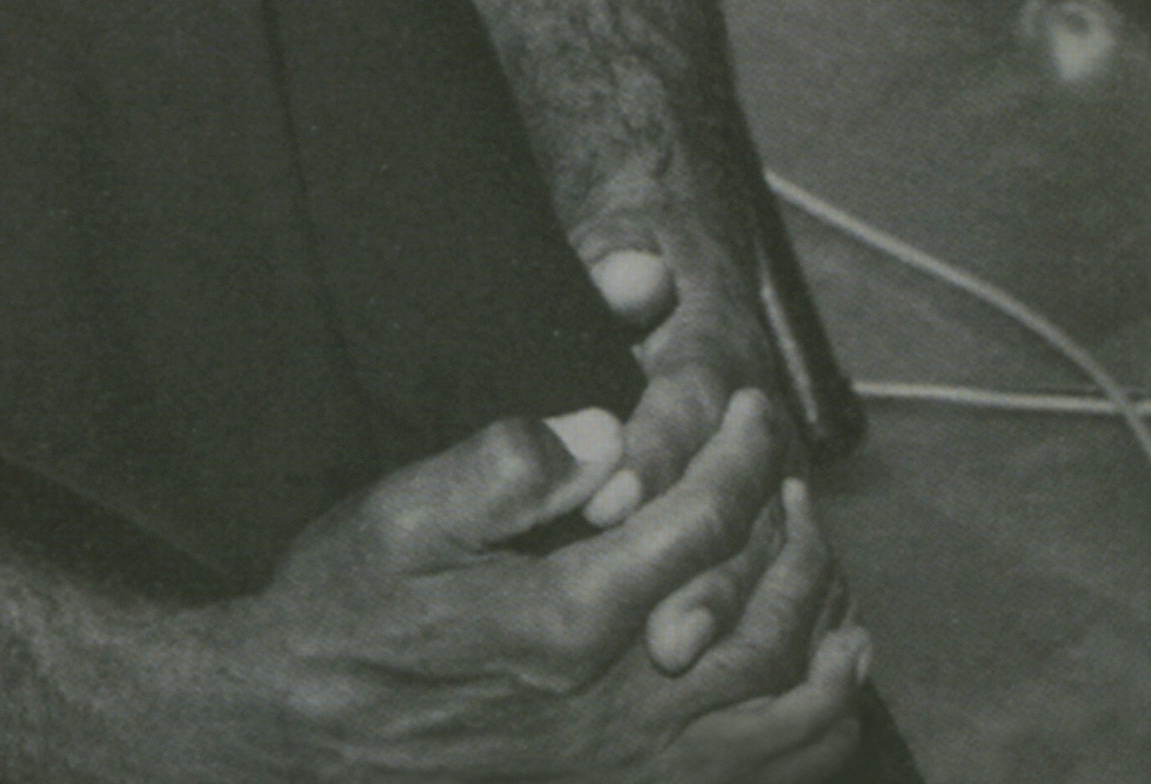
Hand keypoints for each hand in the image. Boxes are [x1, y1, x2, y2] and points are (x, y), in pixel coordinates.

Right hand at [219, 393, 866, 780]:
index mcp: (569, 616)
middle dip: (791, 524)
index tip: (749, 402)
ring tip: (815, 543)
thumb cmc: (352, 604)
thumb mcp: (400, 514)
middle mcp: (621, 697)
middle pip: (762, 608)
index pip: (700, 524)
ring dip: (819, 612)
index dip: (739, 454)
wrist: (317, 720)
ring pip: (786, 694)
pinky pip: (770, 765)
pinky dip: (821, 713)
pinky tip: (832, 665)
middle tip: (784, 460)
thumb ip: (504, 468)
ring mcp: (636, 755)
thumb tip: (606, 432)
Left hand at [579, 224, 830, 677]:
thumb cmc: (637, 252)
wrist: (686, 256)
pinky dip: (773, 632)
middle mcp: (758, 418)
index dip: (655, 456)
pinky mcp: (776, 511)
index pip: (690, 407)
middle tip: (660, 634)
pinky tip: (732, 685)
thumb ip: (620, 257)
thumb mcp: (623, 233)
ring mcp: (774, 469)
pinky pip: (793, 583)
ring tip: (680, 661)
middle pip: (742, 502)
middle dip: (704, 571)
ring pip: (771, 555)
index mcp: (716, 348)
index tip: (608, 505)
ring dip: (733, 612)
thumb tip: (637, 272)